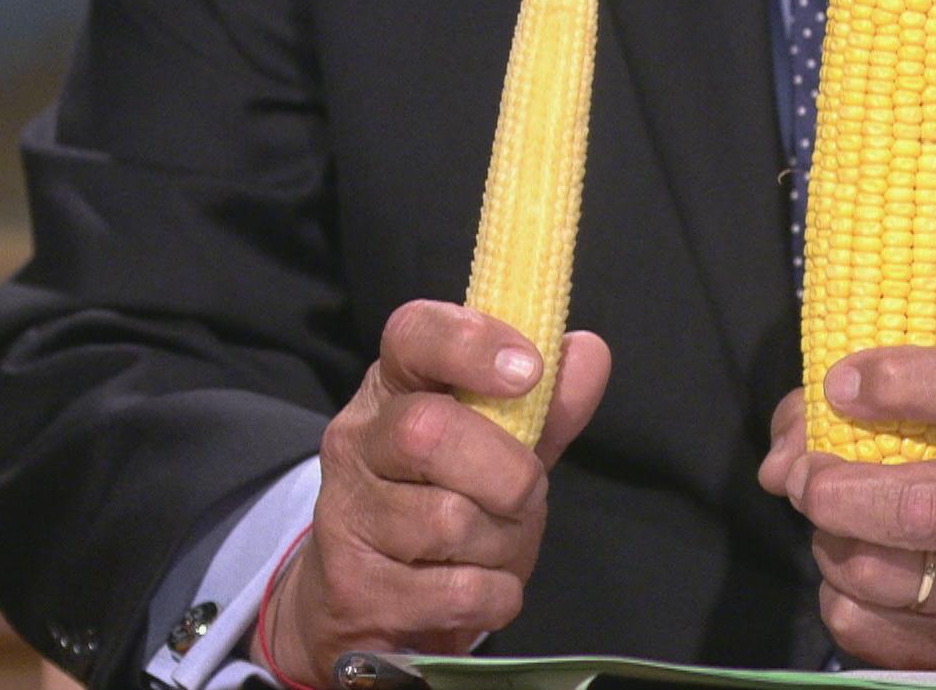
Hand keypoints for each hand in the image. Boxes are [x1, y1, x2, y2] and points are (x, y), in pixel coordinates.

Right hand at [253, 299, 610, 680]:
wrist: (368, 602)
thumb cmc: (443, 503)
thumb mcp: (499, 448)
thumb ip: (546, 406)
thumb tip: (589, 350)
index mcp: (393, 387)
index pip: (412, 334)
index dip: (471, 343)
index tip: (528, 370)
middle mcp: (356, 441)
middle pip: (428, 431)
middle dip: (506, 471)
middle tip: (525, 494)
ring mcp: (346, 515)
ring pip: (447, 521)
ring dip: (503, 542)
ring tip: (494, 545)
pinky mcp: (353, 589)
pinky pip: (457, 592)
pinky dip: (493, 594)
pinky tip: (478, 587)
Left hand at [758, 347, 935, 669]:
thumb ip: (877, 407)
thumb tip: (783, 458)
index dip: (899, 382)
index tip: (842, 383)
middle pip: (919, 509)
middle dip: (838, 490)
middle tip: (809, 476)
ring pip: (867, 571)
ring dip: (830, 537)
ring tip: (846, 519)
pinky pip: (854, 618)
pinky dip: (839, 588)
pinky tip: (867, 568)